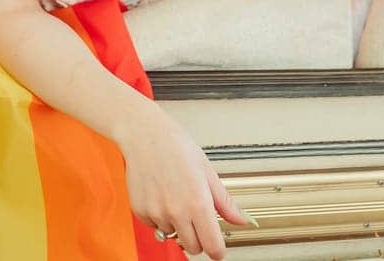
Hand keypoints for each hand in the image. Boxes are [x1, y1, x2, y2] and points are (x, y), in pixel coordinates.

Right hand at [117, 104, 249, 259]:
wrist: (145, 134)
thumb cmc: (176, 146)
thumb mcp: (208, 171)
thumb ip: (225, 202)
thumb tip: (242, 220)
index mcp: (198, 202)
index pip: (213, 246)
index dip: (218, 250)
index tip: (218, 247)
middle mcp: (177, 212)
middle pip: (194, 247)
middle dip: (199, 237)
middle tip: (198, 218)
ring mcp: (157, 213)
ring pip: (173, 236)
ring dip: (178, 225)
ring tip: (177, 199)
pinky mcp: (141, 211)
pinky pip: (155, 227)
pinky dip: (160, 218)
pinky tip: (162, 196)